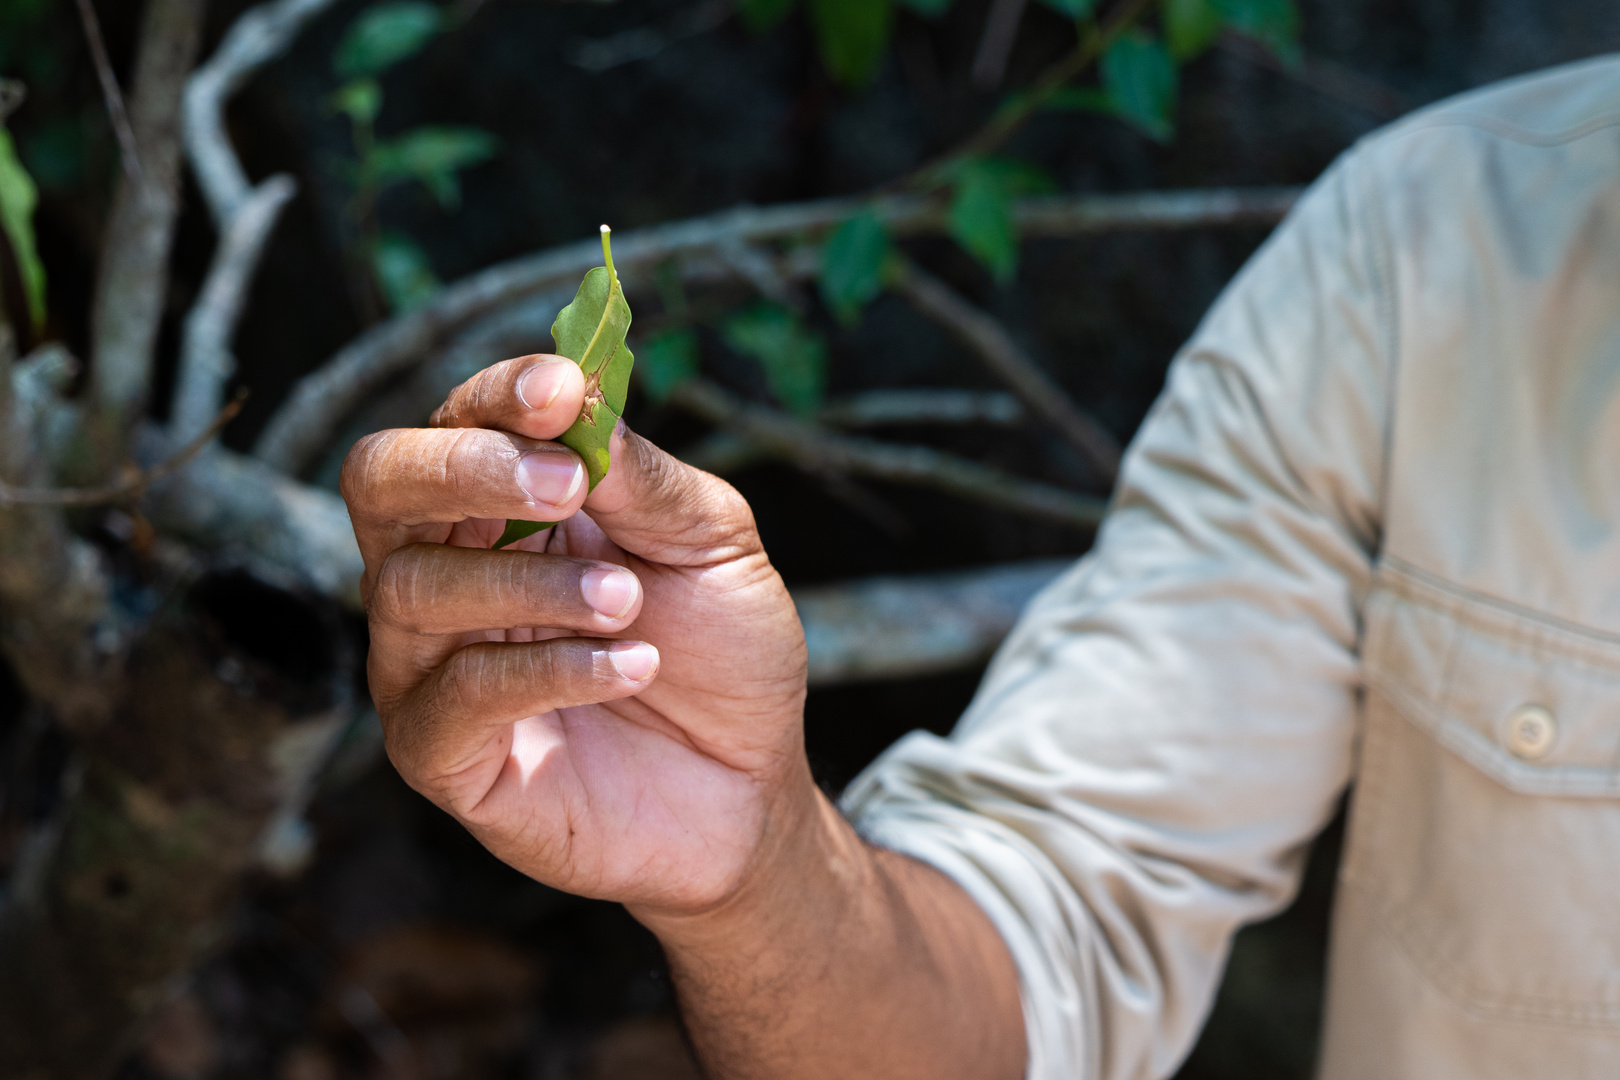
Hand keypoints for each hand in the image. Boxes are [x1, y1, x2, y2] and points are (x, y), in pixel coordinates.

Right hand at [341, 354, 812, 915]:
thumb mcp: (711, 542)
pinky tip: (629, 666)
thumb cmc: (722, 653)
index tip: (561, 390)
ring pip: (415, 587)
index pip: (456, 420)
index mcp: (504, 505)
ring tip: (628, 601)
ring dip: (532, 584)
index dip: (497, 395)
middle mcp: (446, 570)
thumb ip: (639, 475)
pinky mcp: (443, 754)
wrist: (749, 787)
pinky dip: (548, 670)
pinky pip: (455, 695)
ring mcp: (430, 663)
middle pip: (381, 483)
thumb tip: (575, 396)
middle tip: (564, 485)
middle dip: (467, 467)